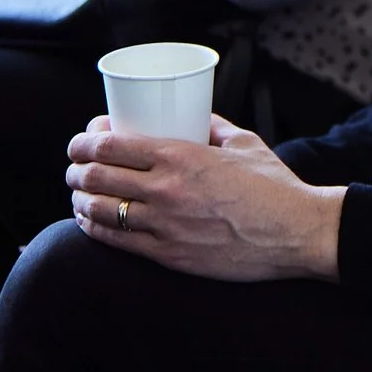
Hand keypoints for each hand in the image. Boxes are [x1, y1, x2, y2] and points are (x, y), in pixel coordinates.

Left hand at [68, 114, 343, 281]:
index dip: (85, 141)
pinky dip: (93, 227)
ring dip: (79, 198)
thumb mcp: (246, 144)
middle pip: (95, 176)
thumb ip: (215, 128)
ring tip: (80, 193)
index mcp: (182, 156)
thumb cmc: (275, 187)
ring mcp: (163, 224)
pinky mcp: (166, 254)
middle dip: (76, 169)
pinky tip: (90, 220)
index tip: (83, 140)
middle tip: (76, 166)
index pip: (111, 145)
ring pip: (97, 209)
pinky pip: (113, 240)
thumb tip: (197, 118)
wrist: (296, 232)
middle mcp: (165, 189)